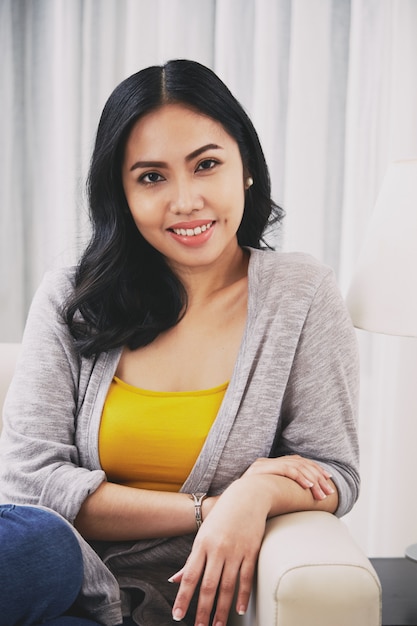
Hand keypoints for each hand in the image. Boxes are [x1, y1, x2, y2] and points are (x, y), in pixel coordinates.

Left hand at [170, 477, 269, 625]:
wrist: (247, 496)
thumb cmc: (222, 516)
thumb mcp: (203, 534)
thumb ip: (191, 560)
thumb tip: (174, 580)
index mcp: (201, 544)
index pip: (190, 576)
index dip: (183, 597)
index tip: (177, 616)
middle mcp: (217, 549)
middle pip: (208, 585)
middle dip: (202, 610)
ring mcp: (235, 550)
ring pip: (227, 586)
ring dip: (222, 609)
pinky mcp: (251, 551)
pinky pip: (247, 578)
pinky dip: (243, 596)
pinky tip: (240, 610)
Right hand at [243, 455, 334, 500]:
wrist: (227, 505)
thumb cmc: (247, 505)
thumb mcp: (267, 496)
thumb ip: (281, 492)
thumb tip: (301, 498)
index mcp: (271, 466)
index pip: (298, 462)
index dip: (314, 469)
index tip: (328, 479)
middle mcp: (268, 462)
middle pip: (299, 463)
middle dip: (317, 476)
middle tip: (329, 491)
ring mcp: (264, 464)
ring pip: (295, 466)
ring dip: (312, 479)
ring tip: (321, 493)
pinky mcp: (262, 469)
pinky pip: (285, 469)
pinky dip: (299, 476)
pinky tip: (308, 485)